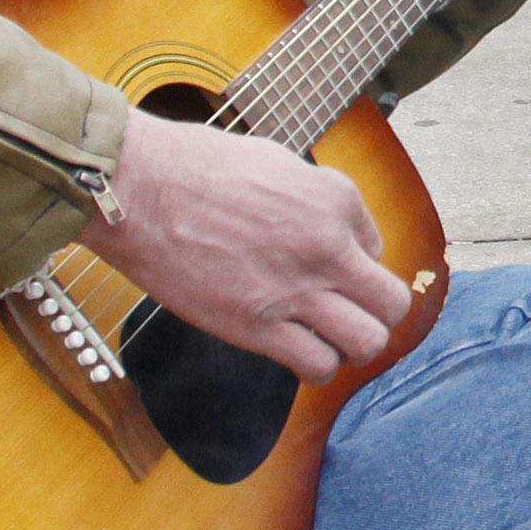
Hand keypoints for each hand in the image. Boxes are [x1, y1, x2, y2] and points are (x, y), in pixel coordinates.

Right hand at [90, 116, 413, 378]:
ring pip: (367, 343)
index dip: (353, 263)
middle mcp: (328, 247)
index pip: (377, 249)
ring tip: (326, 338)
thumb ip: (316, 199)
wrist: (139, 189)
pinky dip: (315, 367)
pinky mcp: (256, 326)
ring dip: (351, 346)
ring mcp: (296, 290)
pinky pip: (316, 365)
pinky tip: (296, 354)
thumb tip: (336, 232)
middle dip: (376, 313)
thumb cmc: (196, 167)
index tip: (325, 268)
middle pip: (392, 303)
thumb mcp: (278, 162)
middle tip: (348, 313)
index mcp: (336, 199)